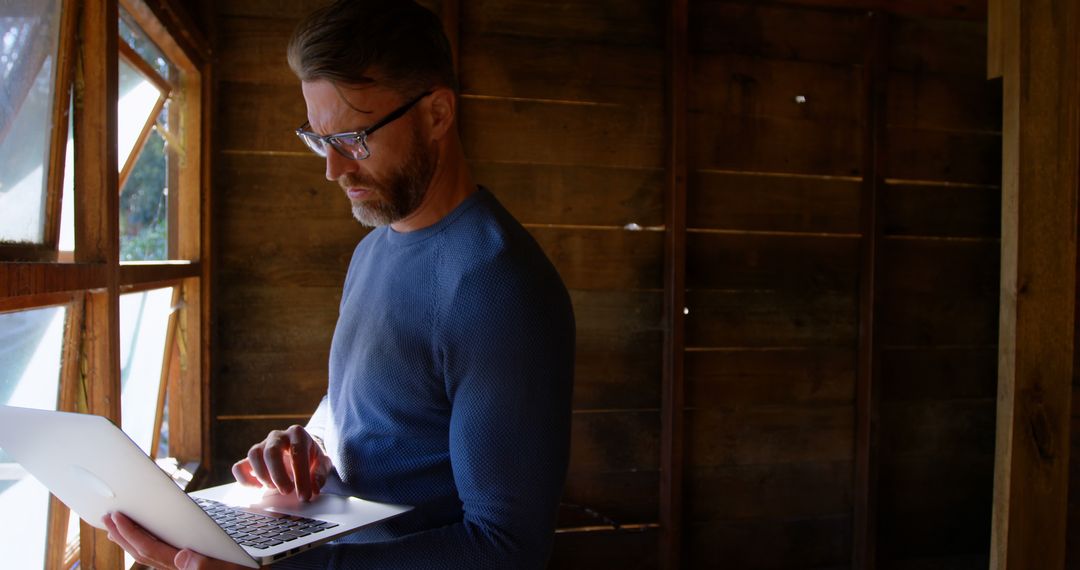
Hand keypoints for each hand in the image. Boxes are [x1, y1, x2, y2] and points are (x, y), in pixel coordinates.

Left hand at [102, 512, 248, 569]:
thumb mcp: (228, 569)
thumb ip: (205, 565)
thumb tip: (183, 557)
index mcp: (184, 566)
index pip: (149, 549)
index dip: (131, 533)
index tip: (117, 518)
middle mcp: (177, 568)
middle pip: (142, 553)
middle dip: (122, 535)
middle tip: (106, 519)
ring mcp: (180, 567)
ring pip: (147, 555)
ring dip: (129, 540)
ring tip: (116, 528)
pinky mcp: (186, 565)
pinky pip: (157, 554)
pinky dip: (144, 543)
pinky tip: (144, 537)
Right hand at [232, 424, 332, 501]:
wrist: (301, 448)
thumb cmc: (312, 456)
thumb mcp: (323, 462)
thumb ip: (320, 474)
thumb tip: (313, 488)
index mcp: (297, 434)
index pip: (297, 453)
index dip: (301, 476)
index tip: (305, 495)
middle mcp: (277, 436)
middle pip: (271, 451)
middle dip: (278, 475)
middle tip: (287, 491)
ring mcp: (262, 445)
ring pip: (254, 455)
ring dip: (262, 475)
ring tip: (273, 488)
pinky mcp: (251, 458)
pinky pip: (239, 467)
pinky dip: (245, 480)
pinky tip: (258, 488)